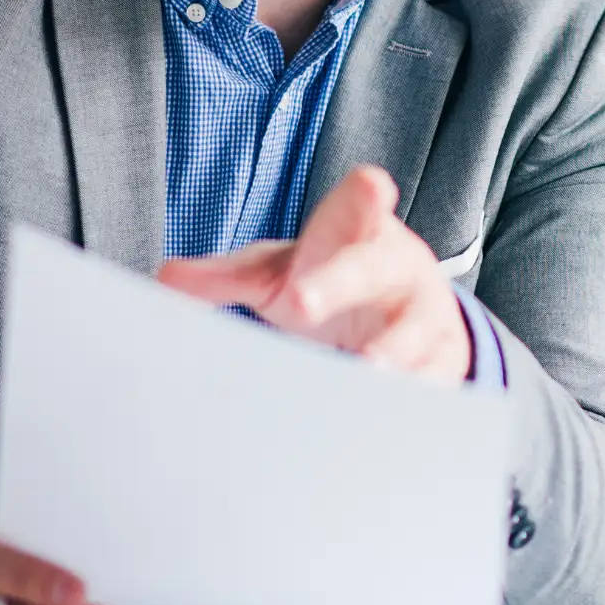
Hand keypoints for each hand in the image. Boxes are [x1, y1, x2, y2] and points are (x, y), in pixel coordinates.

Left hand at [159, 166, 471, 383]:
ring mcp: (422, 312)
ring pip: (410, 331)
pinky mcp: (440, 359)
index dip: (365, 195)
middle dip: (338, 283)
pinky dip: (412, 398)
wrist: (404, 309)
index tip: (370, 186)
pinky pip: (430, 379)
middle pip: (369, 268)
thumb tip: (164, 279)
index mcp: (357, 230)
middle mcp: (395, 265)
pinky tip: (388, 418)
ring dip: (388, 352)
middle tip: (299, 302)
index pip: (361, 203)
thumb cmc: (330, 277)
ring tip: (363, 371)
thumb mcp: (280, 271)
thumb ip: (227, 276)